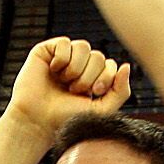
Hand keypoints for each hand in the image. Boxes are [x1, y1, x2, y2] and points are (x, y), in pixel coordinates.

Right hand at [9, 37, 129, 136]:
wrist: (37, 120)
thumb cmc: (65, 118)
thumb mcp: (101, 110)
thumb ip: (121, 91)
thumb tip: (126, 65)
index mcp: (93, 78)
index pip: (110, 65)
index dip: (105, 77)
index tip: (93, 93)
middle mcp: (79, 65)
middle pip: (99, 56)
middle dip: (89, 76)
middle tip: (74, 90)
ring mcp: (63, 57)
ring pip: (84, 47)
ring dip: (75, 68)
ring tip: (64, 81)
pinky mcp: (47, 50)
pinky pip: (65, 43)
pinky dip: (62, 59)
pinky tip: (53, 71)